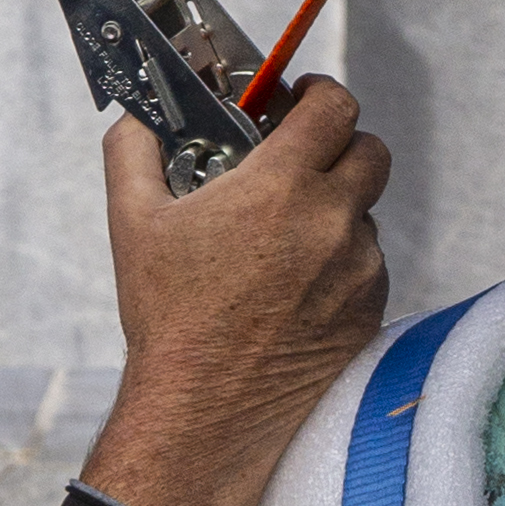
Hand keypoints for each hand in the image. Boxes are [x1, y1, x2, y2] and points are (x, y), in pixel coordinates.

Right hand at [80, 81, 389, 505]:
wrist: (204, 410)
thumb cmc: (169, 318)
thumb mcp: (134, 222)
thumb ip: (134, 151)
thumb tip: (137, 119)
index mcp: (281, 186)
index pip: (335, 106)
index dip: (320, 95)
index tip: (301, 101)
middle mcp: (332, 221)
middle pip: (370, 152)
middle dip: (339, 147)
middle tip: (303, 161)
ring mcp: (359, 270)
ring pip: (366, 214)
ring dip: (337, 211)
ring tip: (285, 239)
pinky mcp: (369, 312)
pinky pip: (369, 266)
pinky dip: (342, 263)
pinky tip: (296, 286)